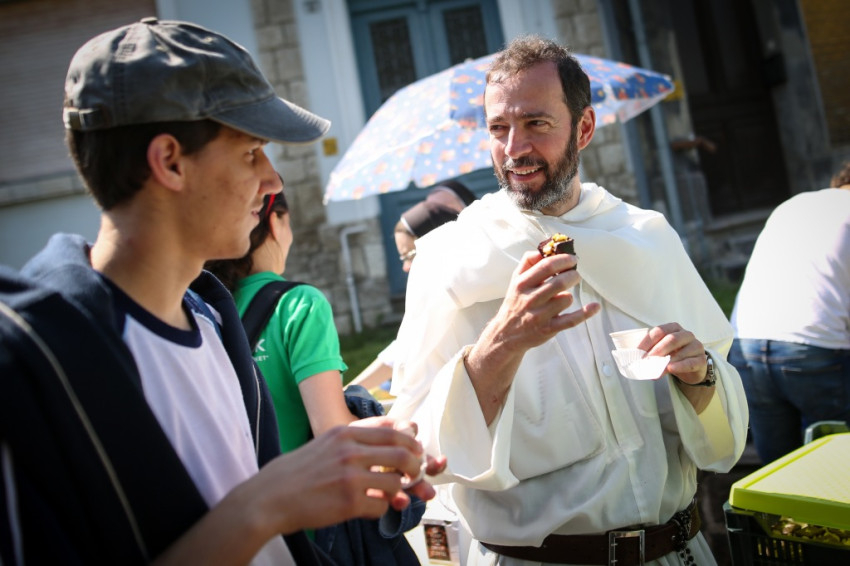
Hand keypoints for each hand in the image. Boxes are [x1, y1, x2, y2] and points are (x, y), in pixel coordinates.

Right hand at [248, 419, 434, 533]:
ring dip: (396, 492)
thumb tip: (389, 447)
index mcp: (344, 433)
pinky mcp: (349, 501)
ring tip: (385, 495)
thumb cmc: (295, 473)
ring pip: (396, 483)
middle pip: (402, 454)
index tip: (415, 451)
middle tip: (413, 475)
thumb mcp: (324, 444)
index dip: (410, 442)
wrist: (268, 499)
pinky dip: (379, 509)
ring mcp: (350, 476)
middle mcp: (350, 450)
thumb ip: (354, 443)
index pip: (392, 430)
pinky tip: (365, 508)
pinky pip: (381, 506)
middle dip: (414, 467)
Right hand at [466, 251, 599, 422]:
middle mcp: (530, 299)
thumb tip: (542, 250)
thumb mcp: (515, 281)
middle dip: (572, 275)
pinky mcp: (548, 329)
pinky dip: (585, 313)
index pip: (545, 266)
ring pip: (565, 300)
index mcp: (522, 284)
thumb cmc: (515, 303)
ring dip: (569, 296)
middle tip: (575, 275)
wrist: (506, 334)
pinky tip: (595, 306)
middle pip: (559, 283)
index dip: (563, 260)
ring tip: (563, 298)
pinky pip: (571, 320)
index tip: (572, 259)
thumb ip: (527, 263)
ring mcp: (540, 316)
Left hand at [638, 322, 706, 384]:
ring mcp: (696, 346)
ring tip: (656, 369)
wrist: (691, 368)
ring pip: (681, 351)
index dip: (647, 341)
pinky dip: (680, 366)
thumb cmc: (673, 355)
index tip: (637, 351)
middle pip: (671, 339)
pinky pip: (691, 363)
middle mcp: (686, 335)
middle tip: (647, 360)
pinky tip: (671, 368)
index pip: (659, 331)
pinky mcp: (702, 360)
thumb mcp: (662, 351)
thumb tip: (637, 360)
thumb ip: (651, 352)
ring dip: (667, 361)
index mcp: (674, 328)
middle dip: (657, 350)